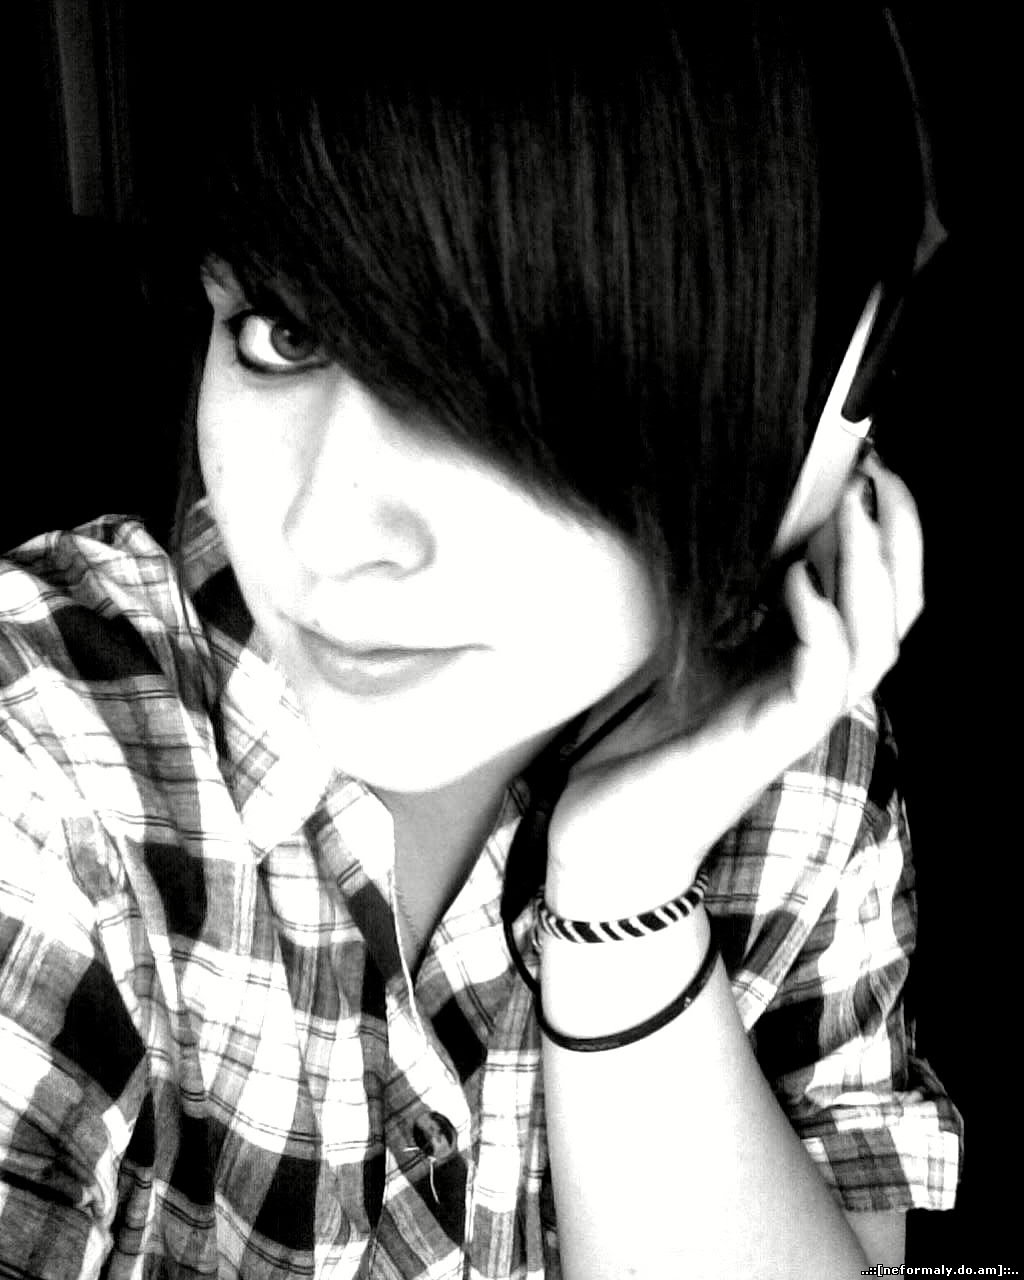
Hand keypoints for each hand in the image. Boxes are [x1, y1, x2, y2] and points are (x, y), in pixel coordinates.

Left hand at [545, 454, 922, 916]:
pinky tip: (799, 580)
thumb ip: (714, 605)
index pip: (873, 598)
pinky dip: (819, 627)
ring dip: (869, 571)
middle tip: (879, 470)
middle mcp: (809, 695)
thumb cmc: (638, 749)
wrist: (604, 838)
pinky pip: (820, 684)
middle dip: (898, 540)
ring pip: (874, 645)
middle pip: (895, 615)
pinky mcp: (765, 747)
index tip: (865, 465)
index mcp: (795, 670)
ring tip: (853, 506)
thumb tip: (720, 530)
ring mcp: (793, 724)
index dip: (884, 535)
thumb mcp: (677, 656)